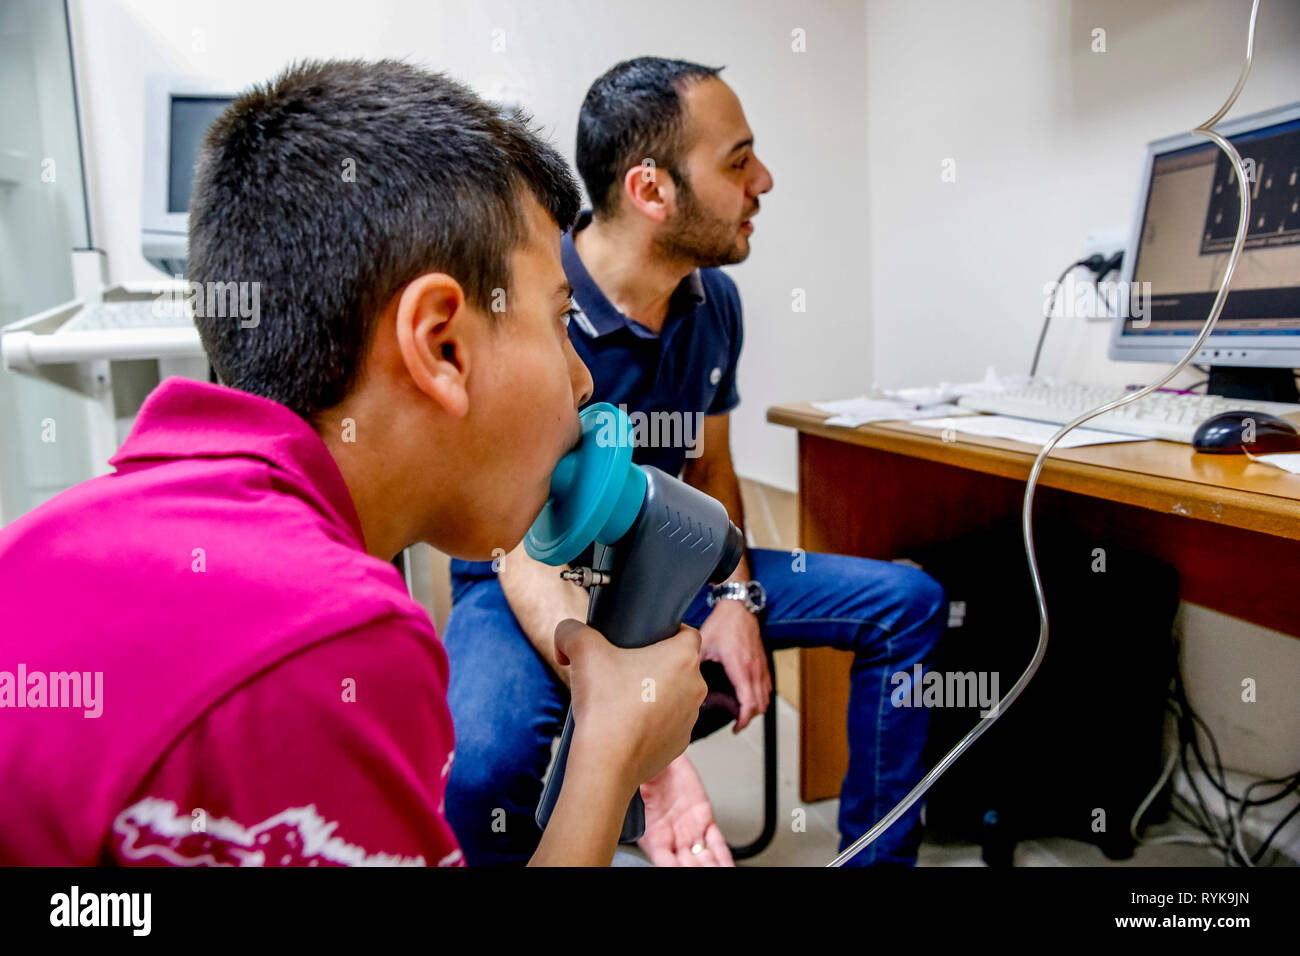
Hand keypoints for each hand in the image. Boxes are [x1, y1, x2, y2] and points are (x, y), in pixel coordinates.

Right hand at [555, 618, 706, 791]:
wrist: (606, 762)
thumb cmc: (604, 704)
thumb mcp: (581, 650)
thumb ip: (571, 631)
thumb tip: (567, 637)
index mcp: (684, 658)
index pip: (688, 633)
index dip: (667, 631)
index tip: (644, 639)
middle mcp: (695, 687)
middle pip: (679, 666)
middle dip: (655, 665)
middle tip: (625, 668)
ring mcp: (690, 718)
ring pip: (675, 696)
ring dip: (655, 694)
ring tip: (623, 699)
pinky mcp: (680, 743)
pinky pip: (668, 724)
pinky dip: (652, 722)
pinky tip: (627, 724)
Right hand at [638, 754, 733, 866]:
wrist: (664, 756)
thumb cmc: (646, 769)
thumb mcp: (635, 785)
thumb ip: (635, 798)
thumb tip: (625, 798)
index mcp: (651, 833)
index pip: (663, 859)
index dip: (672, 866)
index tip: (678, 868)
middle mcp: (671, 837)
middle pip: (685, 864)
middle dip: (693, 870)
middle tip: (702, 872)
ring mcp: (689, 831)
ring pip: (702, 858)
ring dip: (710, 867)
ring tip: (719, 872)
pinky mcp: (704, 821)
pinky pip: (716, 843)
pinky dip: (723, 856)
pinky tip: (727, 866)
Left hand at [699, 598, 770, 731]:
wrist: (738, 607)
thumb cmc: (723, 623)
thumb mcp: (704, 643)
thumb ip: (694, 661)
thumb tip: (683, 677)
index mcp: (740, 667)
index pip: (749, 702)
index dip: (744, 720)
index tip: (736, 727)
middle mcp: (754, 668)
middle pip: (760, 704)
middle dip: (749, 717)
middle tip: (736, 723)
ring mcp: (761, 666)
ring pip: (766, 696)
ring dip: (756, 708)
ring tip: (741, 713)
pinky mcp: (763, 662)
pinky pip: (767, 686)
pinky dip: (761, 696)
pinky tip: (748, 696)